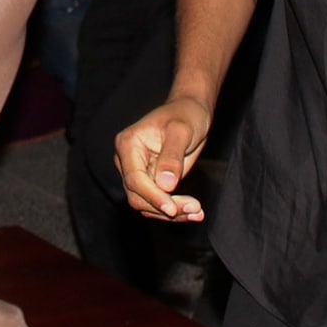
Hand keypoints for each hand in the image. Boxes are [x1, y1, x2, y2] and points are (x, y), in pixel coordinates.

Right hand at [115, 94, 212, 221]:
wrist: (191, 113)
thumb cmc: (185, 115)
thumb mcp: (181, 131)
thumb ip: (172, 157)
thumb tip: (165, 185)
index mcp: (128, 144)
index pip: (135, 179)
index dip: (153, 197)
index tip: (173, 209)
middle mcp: (128, 161)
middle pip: (138, 196)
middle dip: (165, 207)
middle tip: (195, 209)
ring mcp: (138, 173)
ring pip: (147, 205)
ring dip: (172, 214)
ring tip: (198, 212)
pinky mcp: (150, 183)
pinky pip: (158, 204)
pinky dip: (175, 211)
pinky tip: (195, 212)